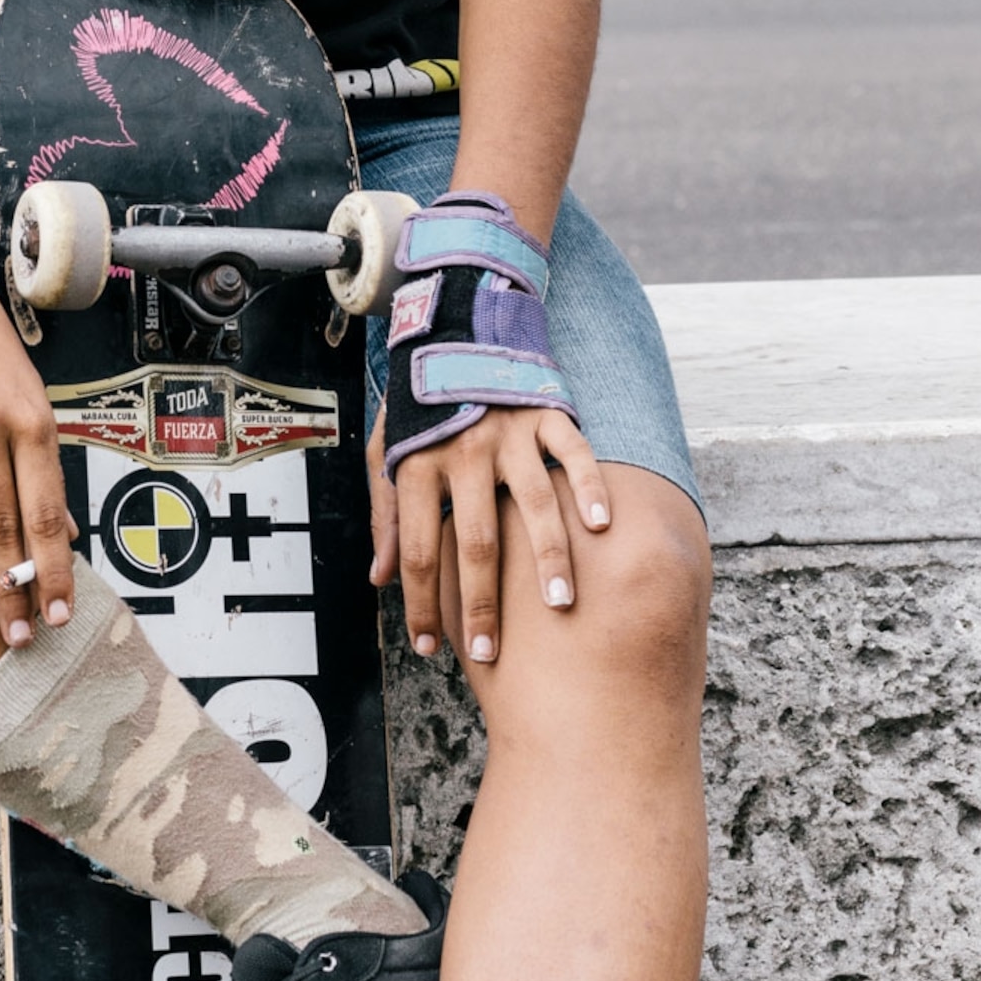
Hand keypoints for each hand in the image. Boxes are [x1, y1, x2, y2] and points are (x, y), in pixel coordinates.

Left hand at [367, 400, 610, 667]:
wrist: (451, 330)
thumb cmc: (419, 406)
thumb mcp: (386, 451)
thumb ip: (386, 513)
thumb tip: (380, 578)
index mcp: (418, 464)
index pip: (418, 549)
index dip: (421, 603)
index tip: (430, 648)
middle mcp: (464, 450)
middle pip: (476, 539)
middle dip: (482, 601)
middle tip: (491, 650)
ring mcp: (508, 431)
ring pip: (532, 502)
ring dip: (548, 555)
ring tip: (560, 603)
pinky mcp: (543, 413)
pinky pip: (572, 452)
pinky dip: (588, 487)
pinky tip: (600, 525)